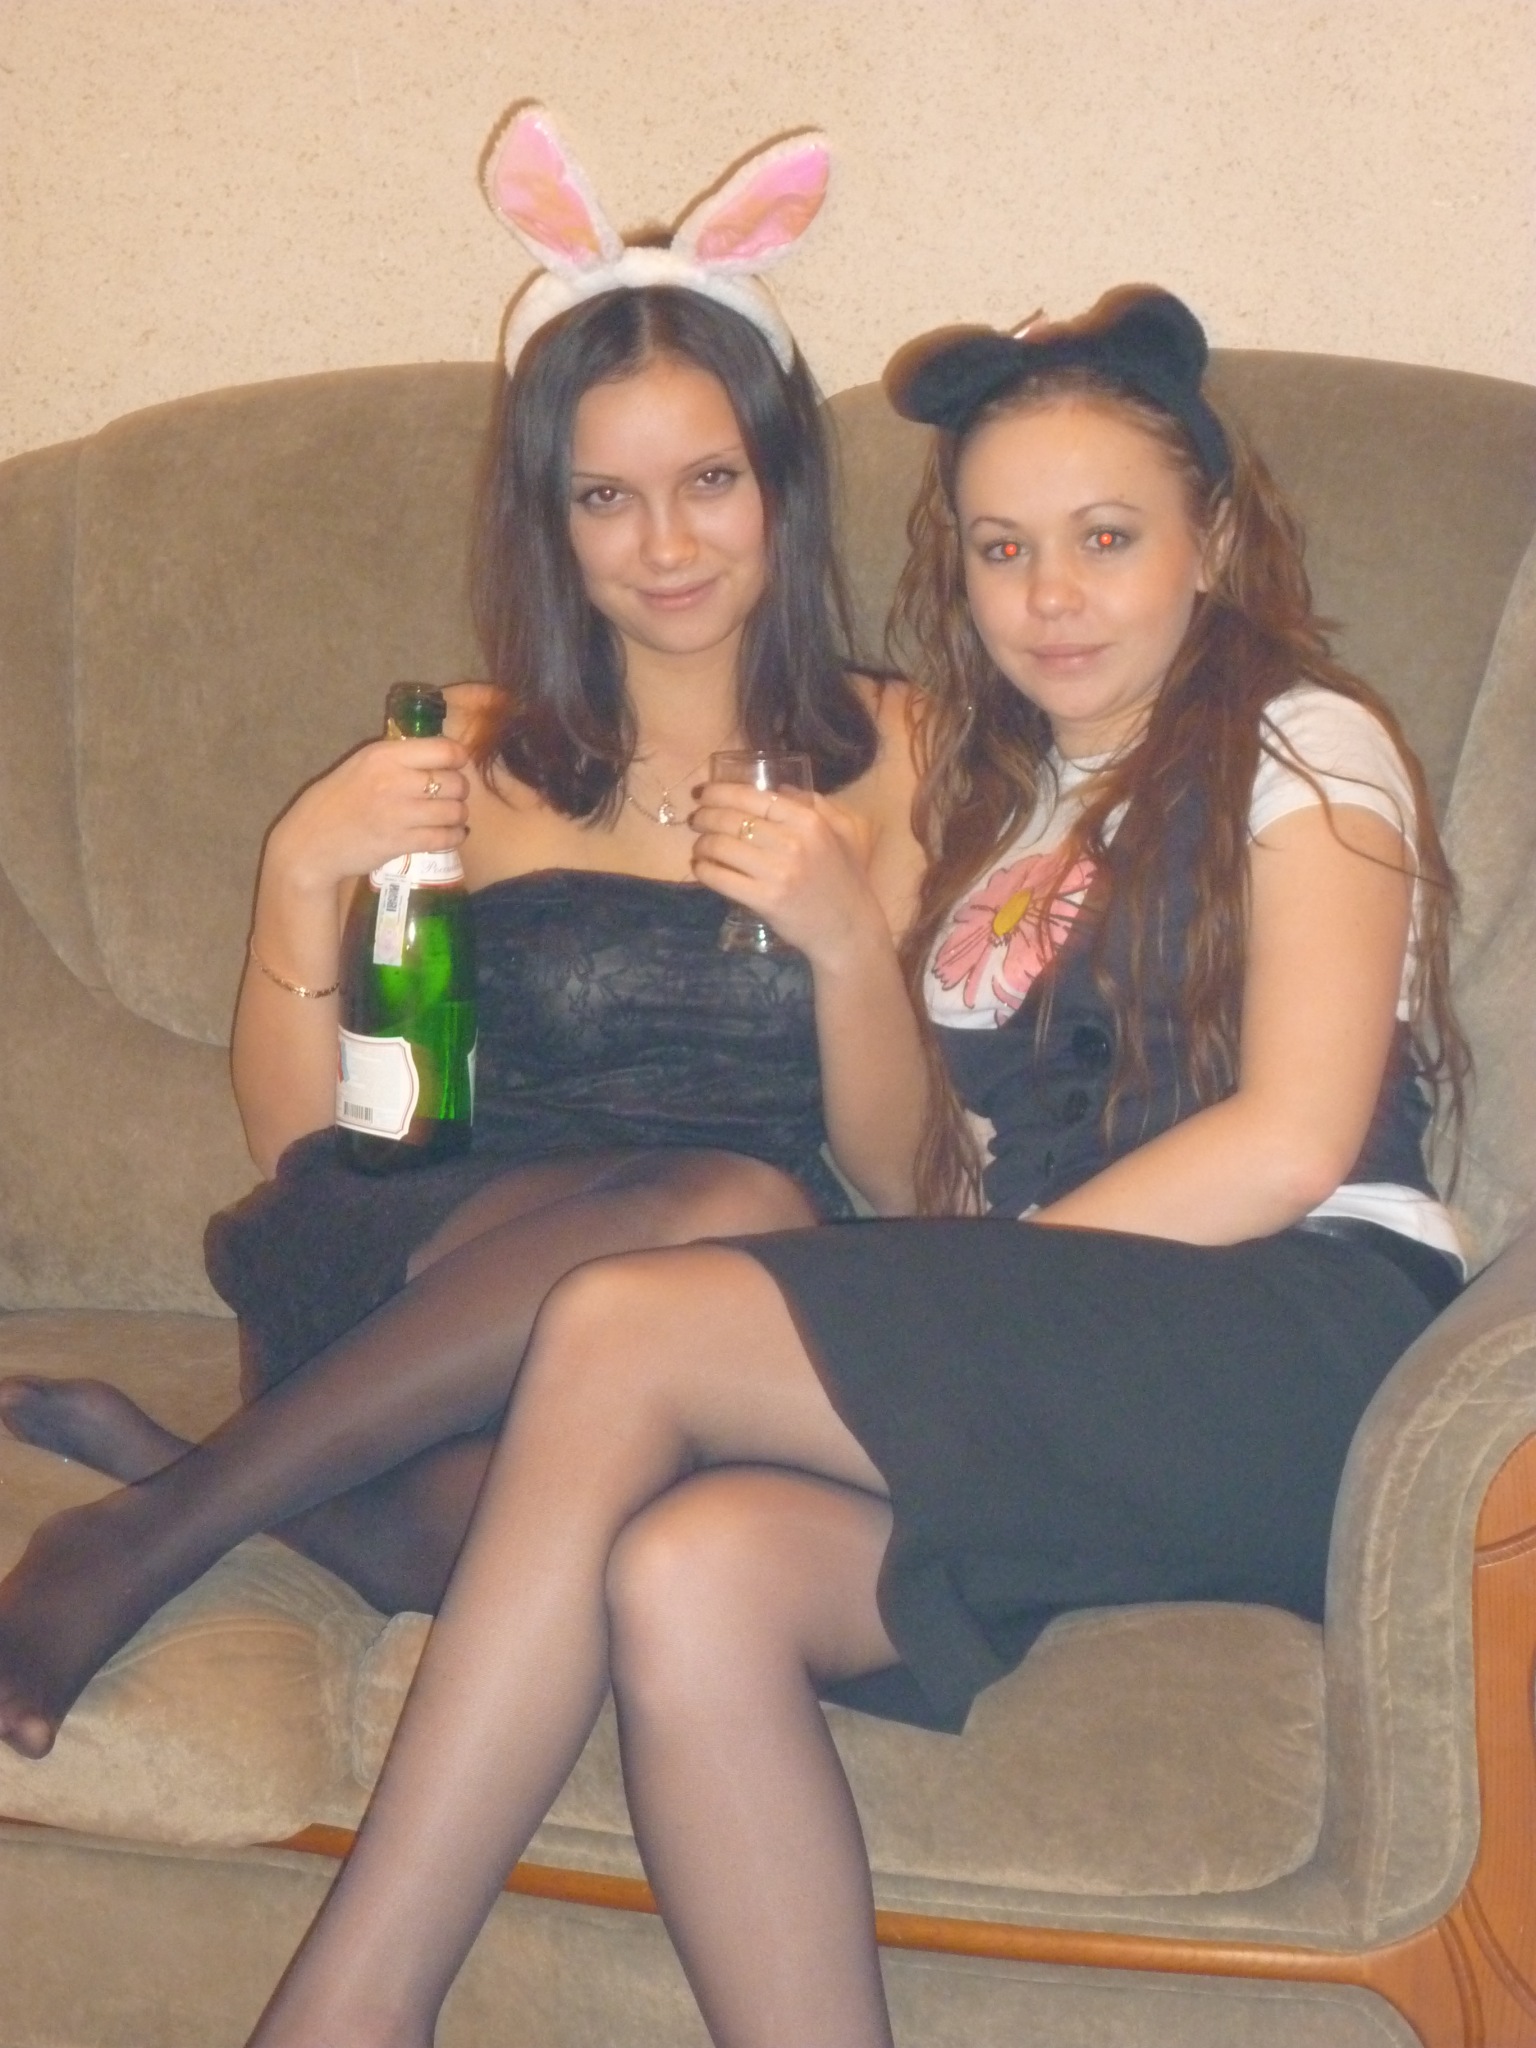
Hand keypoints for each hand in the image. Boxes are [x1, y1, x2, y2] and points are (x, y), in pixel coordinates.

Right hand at [265, 736, 471, 899]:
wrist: (311, 841)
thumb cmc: (337, 800)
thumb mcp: (362, 764)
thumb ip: (399, 757)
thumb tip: (441, 754)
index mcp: (385, 755)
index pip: (444, 750)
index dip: (459, 759)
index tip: (457, 766)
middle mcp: (394, 781)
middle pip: (454, 782)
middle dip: (460, 790)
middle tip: (453, 796)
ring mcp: (399, 814)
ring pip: (454, 812)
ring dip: (459, 815)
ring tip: (452, 816)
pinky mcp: (401, 843)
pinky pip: (445, 838)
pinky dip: (455, 836)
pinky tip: (452, 834)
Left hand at [689, 780, 886, 968]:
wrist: (849, 929)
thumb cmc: (845, 879)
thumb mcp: (843, 832)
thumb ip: (816, 804)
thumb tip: (779, 787)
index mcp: (809, 822)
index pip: (754, 797)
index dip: (721, 792)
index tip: (704, 793)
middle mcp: (793, 842)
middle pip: (732, 820)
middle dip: (705, 816)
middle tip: (695, 819)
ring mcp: (778, 873)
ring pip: (722, 847)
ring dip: (702, 844)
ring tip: (699, 845)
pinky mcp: (765, 900)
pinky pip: (721, 879)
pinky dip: (704, 870)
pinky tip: (700, 868)